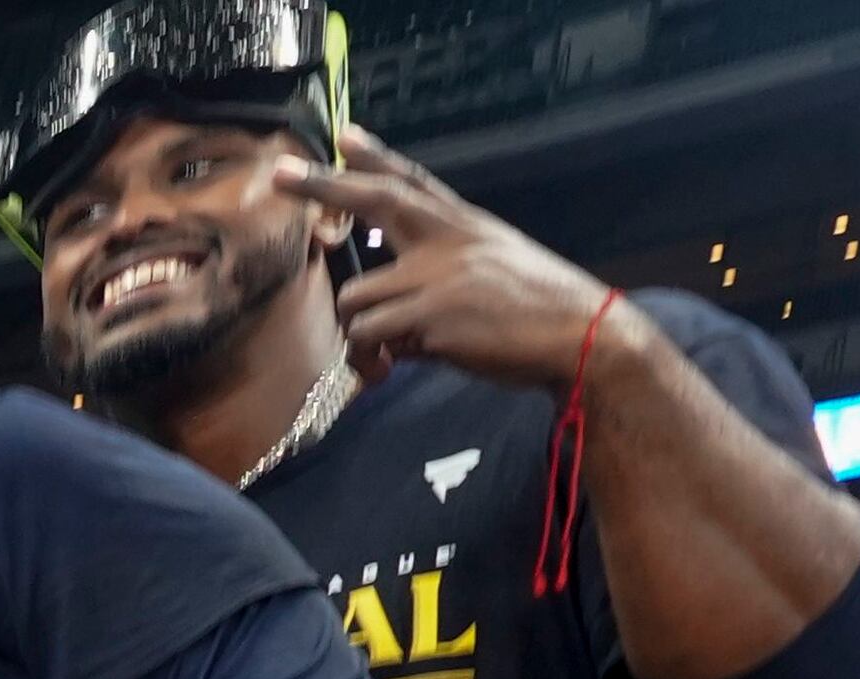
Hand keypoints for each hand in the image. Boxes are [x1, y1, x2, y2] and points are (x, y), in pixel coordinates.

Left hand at [294, 131, 636, 390]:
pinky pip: (369, 334)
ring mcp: (437, 276)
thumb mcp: (494, 268)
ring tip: (386, 354)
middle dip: (322, 184)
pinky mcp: (431, 316)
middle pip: (375, 199)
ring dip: (360, 333)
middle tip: (278, 174)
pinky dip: (373, 357)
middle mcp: (448, 241)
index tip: (344, 133)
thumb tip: (386, 309)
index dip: (376, 157)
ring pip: (353, 297)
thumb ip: (440, 273)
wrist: (581, 335)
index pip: (414, 181)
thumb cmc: (534, 311)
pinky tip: (399, 365)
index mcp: (465, 226)